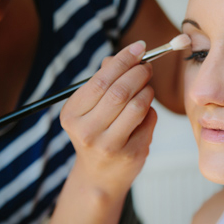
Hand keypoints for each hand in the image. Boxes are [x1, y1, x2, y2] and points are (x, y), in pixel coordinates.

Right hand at [60, 41, 155, 200]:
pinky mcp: (131, 154)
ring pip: (137, 106)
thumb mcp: (90, 109)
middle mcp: (87, 130)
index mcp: (72, 114)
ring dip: (148, 92)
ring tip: (147, 88)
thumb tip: (119, 57)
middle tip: (148, 67)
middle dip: (139, 74)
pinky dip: (151, 112)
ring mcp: (109, 145)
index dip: (124, 61)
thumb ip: (103, 83)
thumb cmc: (97, 135)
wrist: (100, 176)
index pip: (101, 80)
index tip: (140, 47)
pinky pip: (148, 122)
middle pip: (120, 92)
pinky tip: (146, 113)